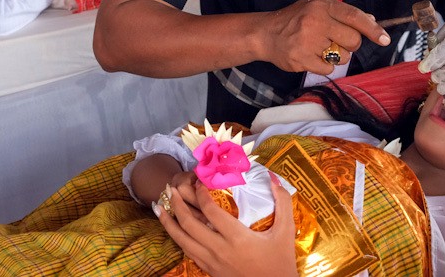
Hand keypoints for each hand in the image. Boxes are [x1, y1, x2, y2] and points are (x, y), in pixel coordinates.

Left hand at [155, 176, 296, 276]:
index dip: (201, 193)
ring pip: (182, 240)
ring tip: (159, 206)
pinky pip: (187, 252)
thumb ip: (282, 202)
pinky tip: (172, 228)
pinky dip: (176, 237)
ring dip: (169, 221)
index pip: (210, 211)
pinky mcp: (209, 270)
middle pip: (190, 223)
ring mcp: (212, 262)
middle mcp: (220, 250)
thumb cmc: (281, 261)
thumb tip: (272, 177)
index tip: (199, 181)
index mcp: (237, 238)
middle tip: (170, 187)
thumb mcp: (286, 231)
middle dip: (177, 203)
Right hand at [261, 0, 389, 75]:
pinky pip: (329, 68)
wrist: (265, 34)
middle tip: (336, 40)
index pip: (355, 17)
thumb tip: (371, 20)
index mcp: (323, 6)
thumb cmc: (295, 19)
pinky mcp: (302, 59)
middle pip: (353, 40)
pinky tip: (313, 56)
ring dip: (338, 55)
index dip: (373, 29)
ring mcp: (308, 41)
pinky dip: (325, 65)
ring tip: (322, 48)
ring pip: (343, 56)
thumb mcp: (318, 7)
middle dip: (350, 43)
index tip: (385, 39)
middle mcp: (316, 21)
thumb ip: (343, 13)